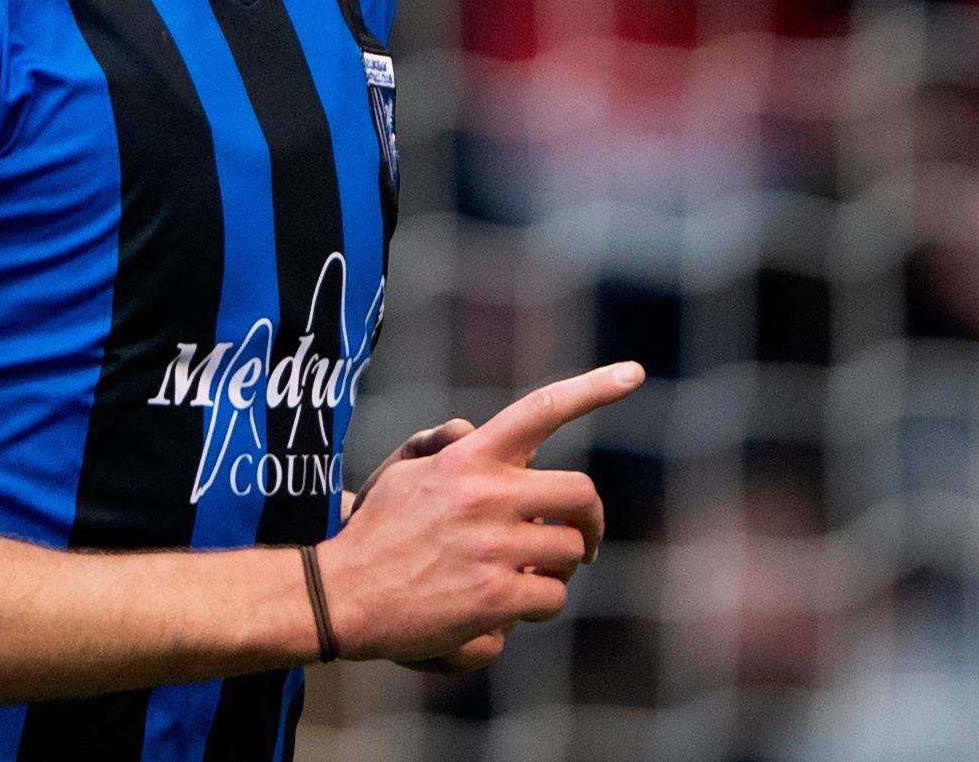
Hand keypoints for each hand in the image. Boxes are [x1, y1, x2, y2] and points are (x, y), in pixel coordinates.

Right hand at [316, 362, 643, 667]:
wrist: (344, 594)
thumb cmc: (376, 530)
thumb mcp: (404, 471)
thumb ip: (447, 446)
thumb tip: (474, 429)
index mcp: (468, 458)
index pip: (540, 410)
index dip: (593, 388)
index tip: (634, 373)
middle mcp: (487, 495)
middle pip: (580, 493)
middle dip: (591, 520)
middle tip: (583, 538)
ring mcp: (494, 546)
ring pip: (570, 552)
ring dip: (557, 568)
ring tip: (524, 576)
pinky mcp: (496, 596)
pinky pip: (551, 596)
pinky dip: (537, 605)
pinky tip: (505, 605)